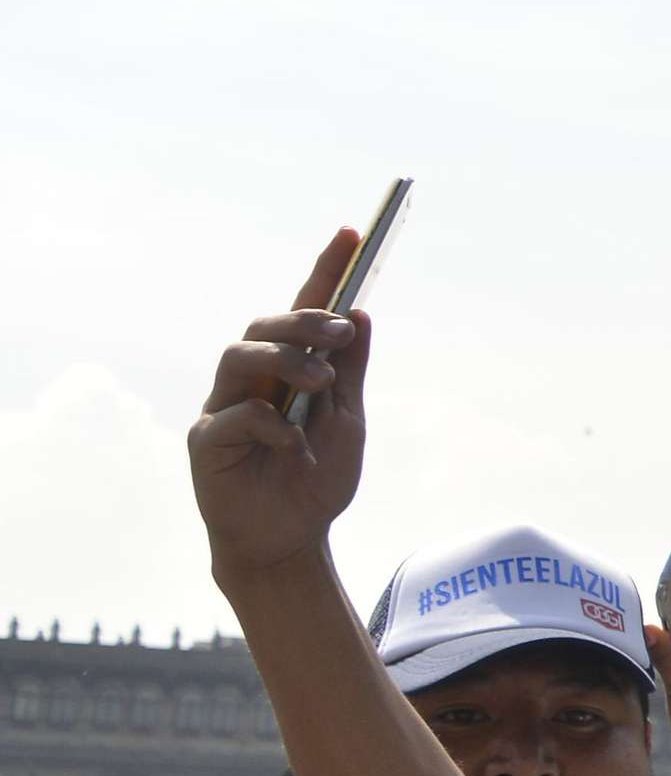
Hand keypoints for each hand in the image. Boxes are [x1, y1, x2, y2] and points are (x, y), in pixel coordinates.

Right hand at [191, 235, 371, 592]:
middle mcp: (249, 381)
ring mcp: (223, 407)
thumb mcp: (347, 422)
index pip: (302, 311)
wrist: (290, 542)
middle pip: (262, 324)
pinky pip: (236, 416)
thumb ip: (349, 372)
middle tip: (340, 332)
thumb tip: (359, 314)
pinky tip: (294, 448)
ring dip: (284, 359)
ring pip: (237, 355)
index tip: (353, 233)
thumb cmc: (315, 481)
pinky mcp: (206, 442)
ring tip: (322, 381)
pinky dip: (273, 426)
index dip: (324, 271)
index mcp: (286, 371)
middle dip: (303, 319)